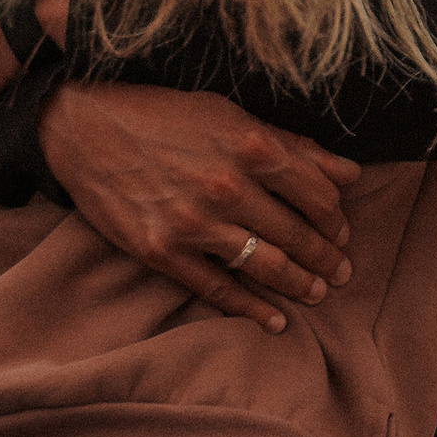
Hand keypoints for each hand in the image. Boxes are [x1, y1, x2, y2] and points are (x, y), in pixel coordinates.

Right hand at [36, 81, 357, 336]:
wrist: (85, 128)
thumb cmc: (162, 116)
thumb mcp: (230, 115)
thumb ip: (293, 146)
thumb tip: (351, 172)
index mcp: (250, 146)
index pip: (319, 195)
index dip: (337, 220)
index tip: (341, 232)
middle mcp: (227, 186)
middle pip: (298, 235)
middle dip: (326, 259)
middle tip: (341, 273)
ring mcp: (194, 222)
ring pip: (266, 266)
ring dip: (300, 286)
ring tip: (316, 294)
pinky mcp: (162, 251)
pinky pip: (218, 288)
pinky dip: (252, 309)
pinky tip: (275, 321)